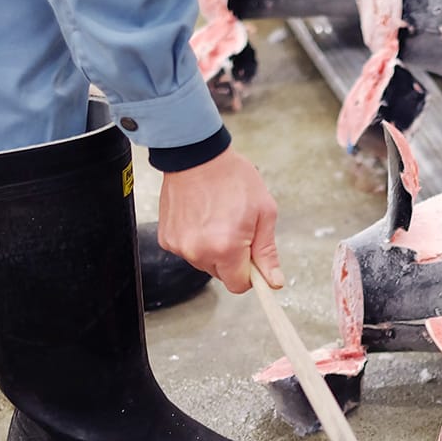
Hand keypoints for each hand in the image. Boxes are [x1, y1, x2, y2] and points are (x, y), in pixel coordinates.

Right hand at [156, 147, 283, 293]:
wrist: (197, 155)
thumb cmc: (232, 177)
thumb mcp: (263, 212)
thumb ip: (267, 252)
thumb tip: (274, 282)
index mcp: (225, 248)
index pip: (239, 285)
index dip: (250, 274)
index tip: (253, 258)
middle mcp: (198, 251)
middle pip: (222, 275)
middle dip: (232, 259)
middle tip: (237, 229)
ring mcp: (180, 246)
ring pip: (204, 263)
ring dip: (214, 249)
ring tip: (217, 218)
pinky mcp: (167, 239)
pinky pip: (188, 250)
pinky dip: (197, 240)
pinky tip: (201, 217)